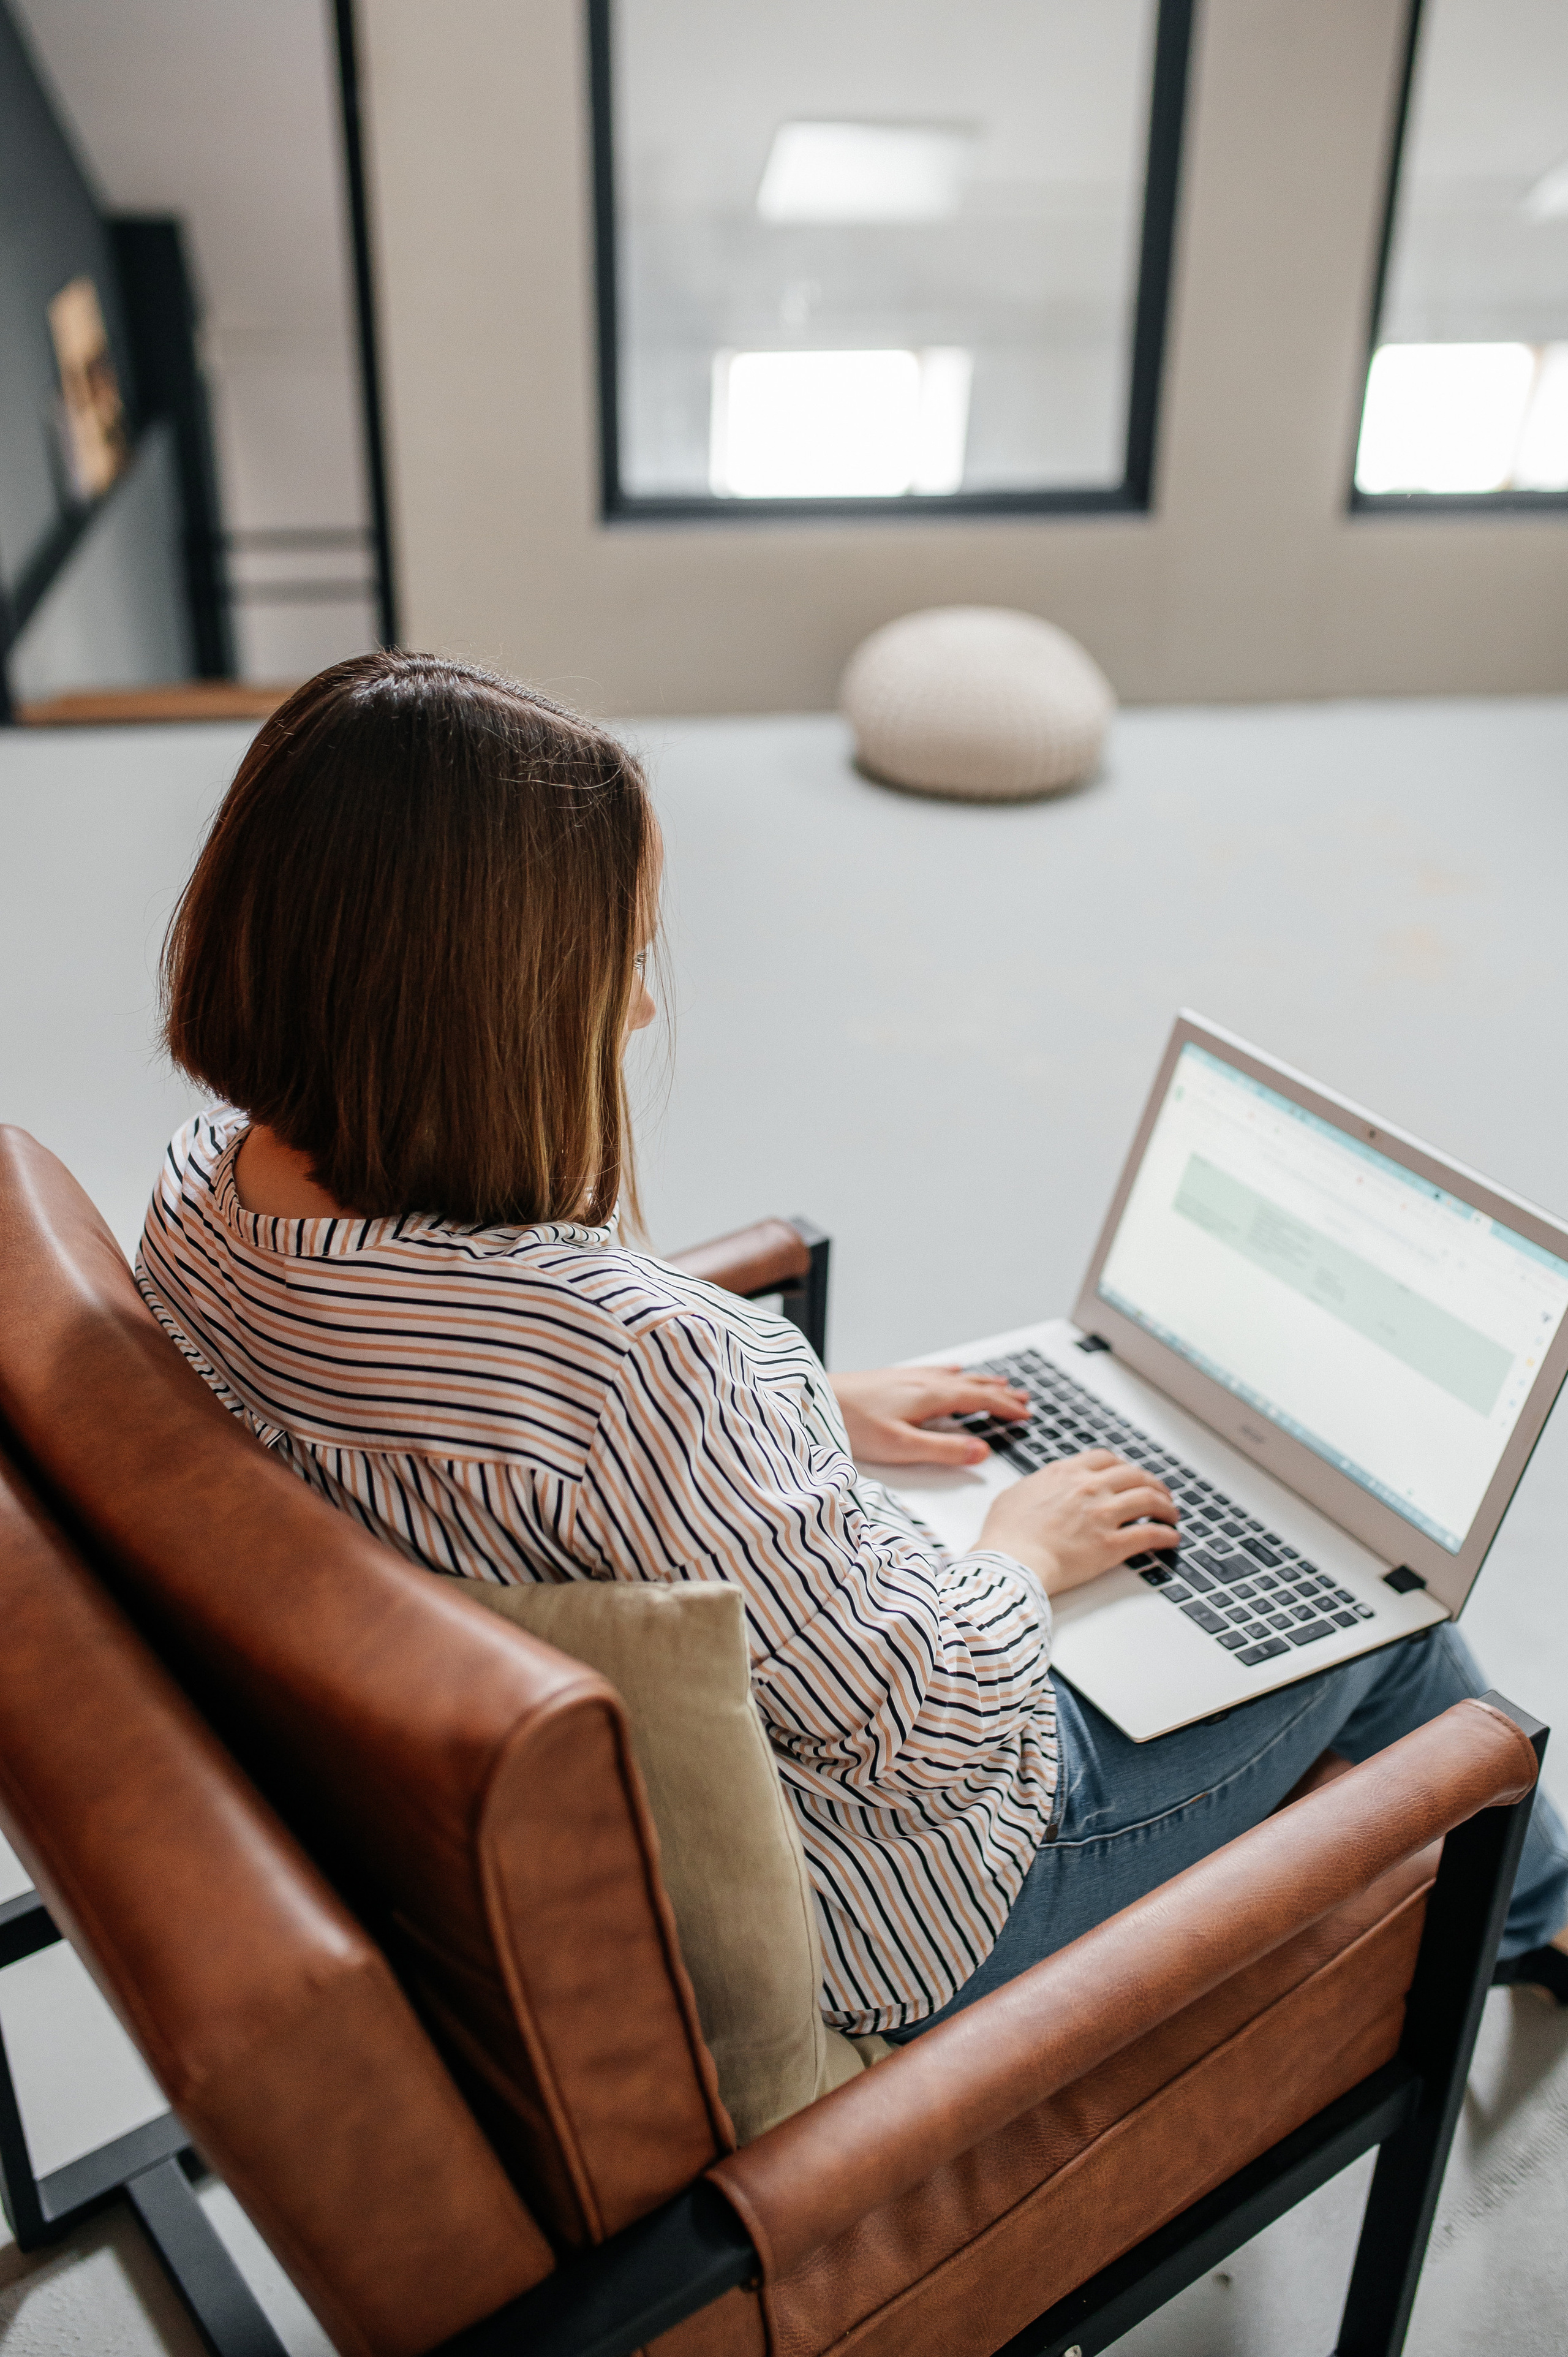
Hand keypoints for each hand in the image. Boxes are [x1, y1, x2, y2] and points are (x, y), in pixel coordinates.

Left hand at [830, 1365, 1029, 1467]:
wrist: (817, 1399)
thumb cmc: (853, 1424)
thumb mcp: (901, 1447)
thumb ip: (943, 1449)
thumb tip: (981, 1451)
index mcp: (931, 1397)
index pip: (979, 1401)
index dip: (1005, 1408)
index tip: (1026, 1415)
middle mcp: (923, 1382)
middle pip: (973, 1386)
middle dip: (1001, 1393)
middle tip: (1025, 1398)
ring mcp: (908, 1377)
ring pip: (956, 1377)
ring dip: (982, 1382)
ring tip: (1001, 1383)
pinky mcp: (893, 1378)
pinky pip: (935, 1371)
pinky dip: (954, 1373)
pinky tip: (953, 1370)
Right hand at [980, 1450, 1177, 1596]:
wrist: (1010, 1561)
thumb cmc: (1005, 1535)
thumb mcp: (1013, 1495)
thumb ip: (1035, 1485)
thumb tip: (1041, 1487)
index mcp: (1065, 1473)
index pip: (1105, 1459)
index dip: (1123, 1466)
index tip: (1129, 1475)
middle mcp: (1089, 1487)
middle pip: (1134, 1475)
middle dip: (1152, 1483)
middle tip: (1159, 1493)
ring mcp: (1103, 1514)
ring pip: (1148, 1500)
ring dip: (1166, 1506)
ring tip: (1172, 1514)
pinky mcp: (1112, 1544)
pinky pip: (1150, 1534)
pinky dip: (1165, 1535)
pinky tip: (1171, 1538)